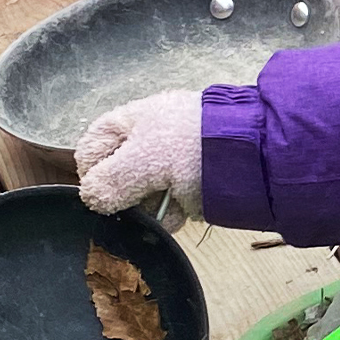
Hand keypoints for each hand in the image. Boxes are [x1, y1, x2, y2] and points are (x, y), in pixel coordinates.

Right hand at [75, 90, 203, 223]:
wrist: (250, 154)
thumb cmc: (190, 143)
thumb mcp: (142, 157)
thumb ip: (109, 179)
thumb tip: (91, 198)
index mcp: (128, 124)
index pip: (91, 149)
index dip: (90, 171)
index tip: (99, 188)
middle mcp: (144, 145)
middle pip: (114, 181)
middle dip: (124, 196)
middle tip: (136, 197)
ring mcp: (166, 170)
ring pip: (138, 202)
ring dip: (150, 208)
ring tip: (169, 199)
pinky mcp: (186, 191)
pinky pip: (164, 212)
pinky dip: (171, 215)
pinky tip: (183, 209)